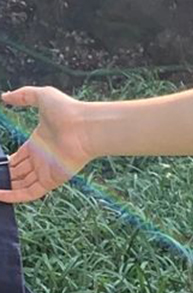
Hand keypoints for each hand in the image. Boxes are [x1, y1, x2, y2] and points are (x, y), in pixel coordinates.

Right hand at [0, 85, 94, 203]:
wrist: (85, 126)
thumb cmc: (68, 111)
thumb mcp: (41, 96)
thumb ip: (22, 96)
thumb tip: (5, 96)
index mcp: (37, 143)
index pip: (19, 157)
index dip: (7, 162)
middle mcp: (41, 159)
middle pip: (19, 172)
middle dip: (5, 175)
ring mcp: (46, 171)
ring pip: (21, 184)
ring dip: (7, 187)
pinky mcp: (51, 181)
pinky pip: (30, 193)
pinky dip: (15, 197)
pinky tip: (0, 195)